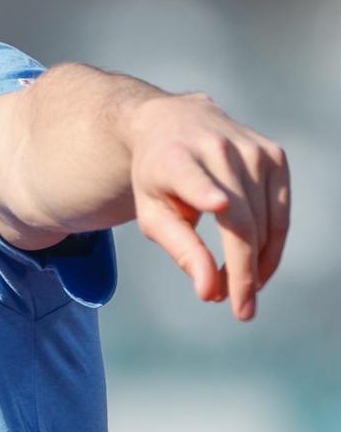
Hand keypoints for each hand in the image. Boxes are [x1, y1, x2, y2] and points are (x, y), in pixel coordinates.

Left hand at [125, 93, 289, 319]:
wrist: (172, 122)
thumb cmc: (157, 177)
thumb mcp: (152, 212)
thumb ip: (180, 249)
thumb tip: (211, 292)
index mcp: (175, 158)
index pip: (193, 178)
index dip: (205, 192)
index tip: (218, 205)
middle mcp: (216, 148)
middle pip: (241, 221)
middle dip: (244, 272)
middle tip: (239, 308)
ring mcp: (252, 150)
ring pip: (267, 222)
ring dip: (258, 264)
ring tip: (241, 290)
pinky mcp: (275, 156)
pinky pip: (281, 213)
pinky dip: (272, 244)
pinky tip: (258, 266)